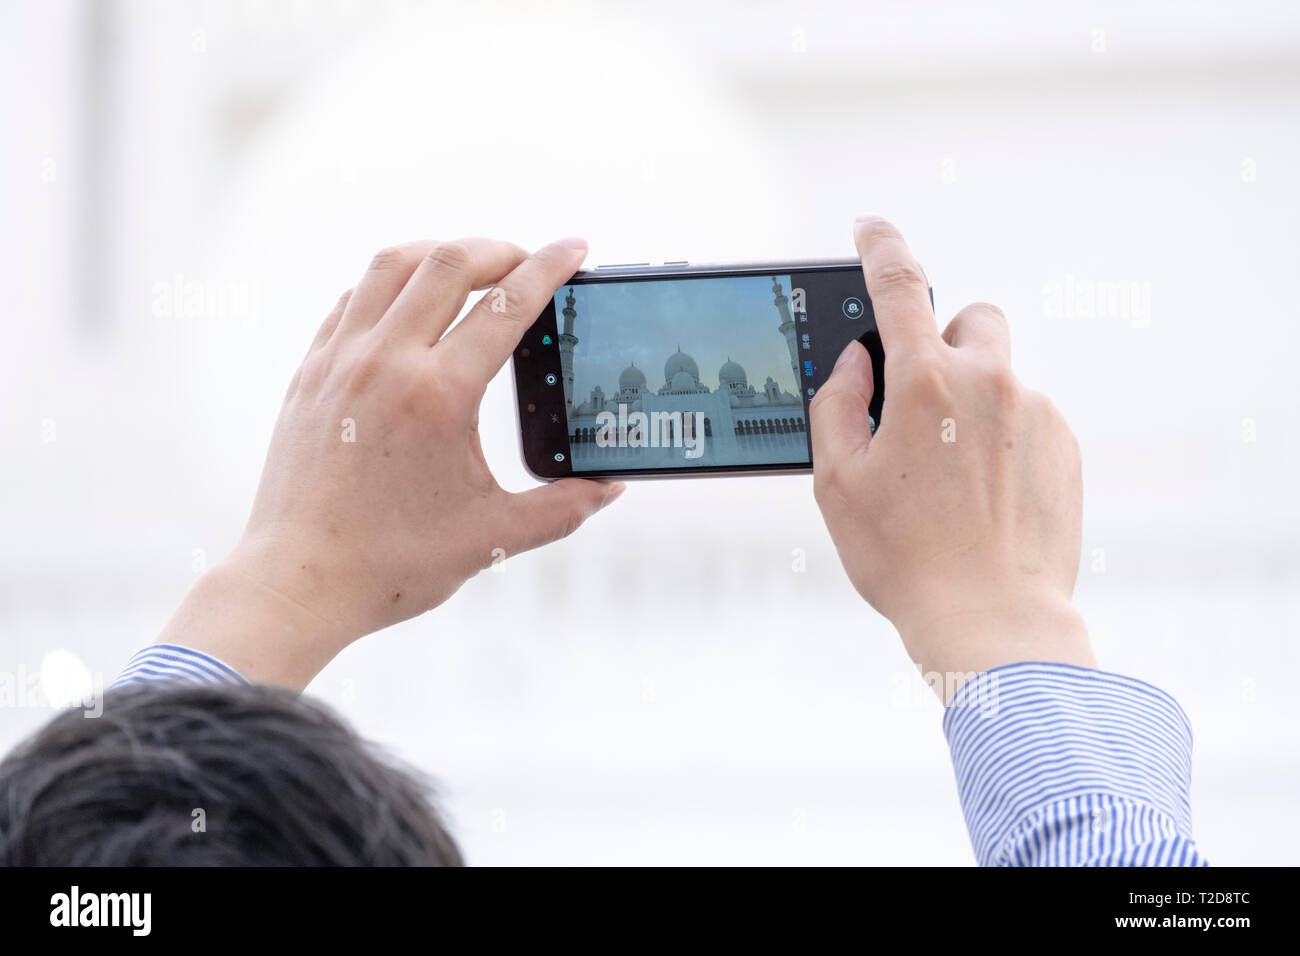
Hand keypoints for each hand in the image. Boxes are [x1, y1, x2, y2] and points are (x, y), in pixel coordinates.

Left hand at [159, 238, 623, 688]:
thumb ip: (563, 509)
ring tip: (473, 270)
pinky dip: (391, 284)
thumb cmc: (394, 564)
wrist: (299, 582)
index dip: (550, 268)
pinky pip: (354, 298)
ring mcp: (340, 361)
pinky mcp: (310, 372)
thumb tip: (610, 488)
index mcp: (439, 396)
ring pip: (393, 264)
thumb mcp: (493, 537)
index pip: (507, 305)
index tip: (575, 247)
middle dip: (499, 250)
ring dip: (441, 253)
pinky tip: (412, 304)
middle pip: (449, 262)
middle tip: (528, 263)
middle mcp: (386, 363)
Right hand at [810, 217, 1093, 700]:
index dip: (879, 247)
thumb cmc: (903, 557)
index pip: (897, 286)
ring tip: (951, 476)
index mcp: (924, 383)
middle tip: (920, 399)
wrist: (992, 620)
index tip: (869, 229)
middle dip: (945, 343)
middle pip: (971, 319)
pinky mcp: (1066, 446)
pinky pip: (1028, 417)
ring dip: (973, 402)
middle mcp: (988, 382)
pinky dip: (1003, 438)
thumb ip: (837, 404)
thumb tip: (856, 361)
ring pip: (1000, 376)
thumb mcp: (836, 481)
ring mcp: (1036, 412)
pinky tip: (984, 495)